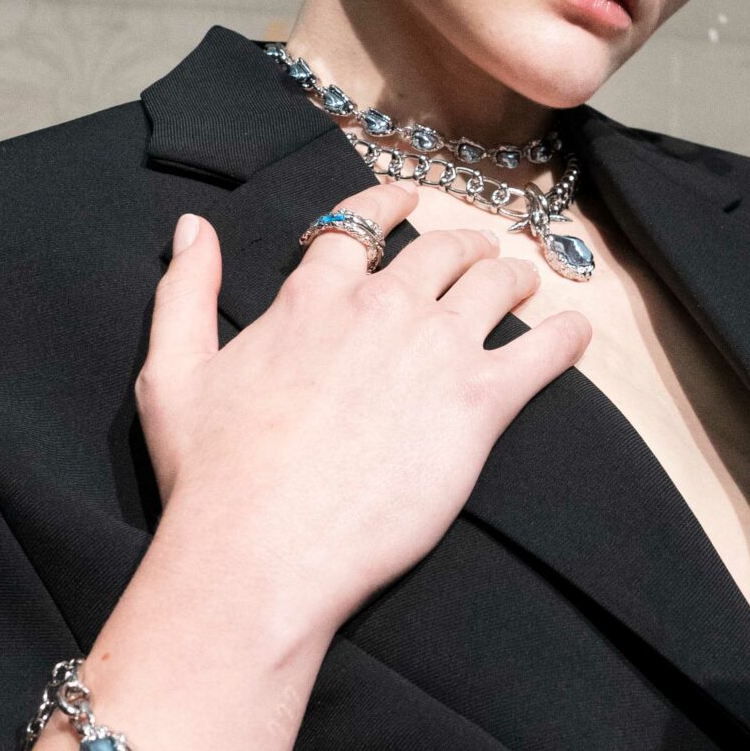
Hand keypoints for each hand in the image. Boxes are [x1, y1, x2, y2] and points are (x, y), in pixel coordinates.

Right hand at [135, 183, 590, 651]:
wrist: (263, 549)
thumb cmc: (213, 474)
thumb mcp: (172, 372)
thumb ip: (184, 291)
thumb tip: (191, 228)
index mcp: (314, 296)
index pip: (361, 223)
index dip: (390, 205)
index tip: (410, 201)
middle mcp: (382, 306)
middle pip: (441, 249)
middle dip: (464, 244)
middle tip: (479, 254)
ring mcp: (436, 350)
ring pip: (496, 284)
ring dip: (515, 275)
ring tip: (526, 281)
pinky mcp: (480, 404)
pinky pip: (543, 351)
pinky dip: (566, 335)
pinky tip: (577, 333)